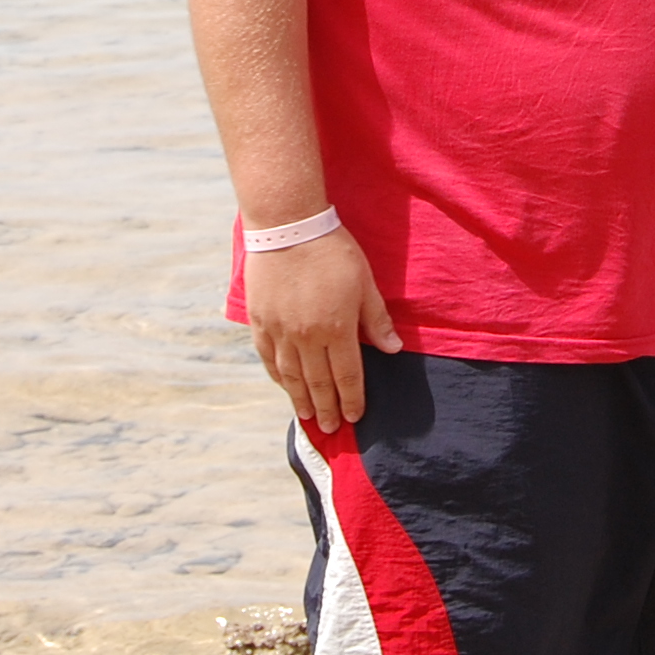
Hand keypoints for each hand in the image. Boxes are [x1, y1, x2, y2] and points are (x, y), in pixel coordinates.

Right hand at [243, 226, 402, 431]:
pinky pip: (269, 358)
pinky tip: (284, 386)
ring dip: (301, 399)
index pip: (347, 375)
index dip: (352, 398)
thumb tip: (393, 349)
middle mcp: (306, 336)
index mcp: (336, 328)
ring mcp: (280, 330)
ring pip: (291, 376)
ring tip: (308, 417)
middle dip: (328, 408)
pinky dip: (277, 376)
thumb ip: (375, 319)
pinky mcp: (261, 321)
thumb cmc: (331, 250)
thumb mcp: (363, 282)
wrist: (287, 226)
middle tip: (332, 428)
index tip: (355, 416)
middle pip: (318, 382)